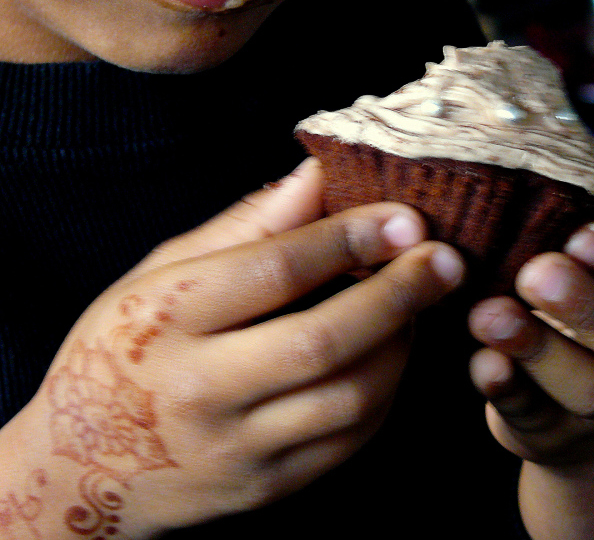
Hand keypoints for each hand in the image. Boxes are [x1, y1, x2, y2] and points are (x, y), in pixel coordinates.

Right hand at [17, 160, 464, 537]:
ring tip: (416, 302)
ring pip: (349, 399)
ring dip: (400, 344)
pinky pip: (348, 442)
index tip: (405, 216)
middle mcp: (200, 389)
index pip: (271, 271)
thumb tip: (315, 174)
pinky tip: (389, 353)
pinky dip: (384, 392)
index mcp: (167, 318)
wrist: (77, 465)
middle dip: (397, 294)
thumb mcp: (159, 271)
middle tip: (446, 259)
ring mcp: (235, 449)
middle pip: (322, 340)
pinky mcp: (264, 489)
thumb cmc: (119, 347)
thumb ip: (244, 226)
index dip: (347, 238)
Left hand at [468, 224, 593, 539]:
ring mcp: (593, 407)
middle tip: (540, 273)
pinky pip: (531, 413)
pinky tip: (484, 364)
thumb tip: (547, 203)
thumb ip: (568, 261)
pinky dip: (506, 388)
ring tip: (490, 315)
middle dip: (582, 305)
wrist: (566, 413)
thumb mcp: (572, 287)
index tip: (578, 236)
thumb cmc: (562, 320)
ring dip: (535, 347)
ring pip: (581, 384)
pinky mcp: (549, 432)